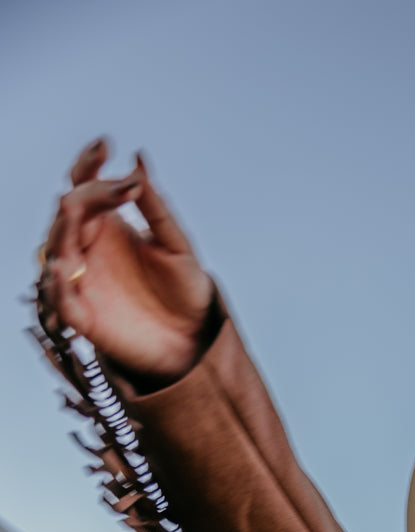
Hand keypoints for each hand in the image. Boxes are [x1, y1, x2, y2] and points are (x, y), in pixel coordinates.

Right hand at [39, 138, 215, 386]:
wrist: (194, 340)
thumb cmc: (185, 292)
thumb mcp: (177, 245)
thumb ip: (156, 207)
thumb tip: (139, 161)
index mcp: (107, 224)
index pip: (86, 185)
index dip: (89, 163)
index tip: (106, 146)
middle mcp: (88, 247)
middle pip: (69, 211)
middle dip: (85, 196)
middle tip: (112, 189)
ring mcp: (82, 280)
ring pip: (57, 249)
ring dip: (63, 230)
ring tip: (73, 209)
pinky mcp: (82, 315)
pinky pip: (60, 298)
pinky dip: (58, 284)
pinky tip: (66, 267)